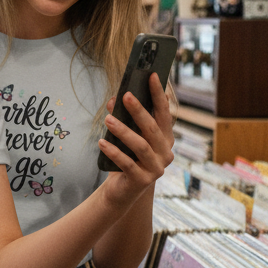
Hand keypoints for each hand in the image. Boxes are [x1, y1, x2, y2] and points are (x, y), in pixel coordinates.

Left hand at [99, 73, 173, 209]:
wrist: (122, 191)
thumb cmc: (126, 159)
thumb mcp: (126, 137)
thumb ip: (123, 119)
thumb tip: (113, 100)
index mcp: (165, 139)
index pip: (164, 113)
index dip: (158, 95)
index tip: (151, 76)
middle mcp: (165, 153)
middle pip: (152, 128)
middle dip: (139, 110)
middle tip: (125, 96)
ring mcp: (156, 168)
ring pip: (141, 145)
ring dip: (123, 131)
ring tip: (108, 119)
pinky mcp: (143, 180)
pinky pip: (127, 163)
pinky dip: (114, 152)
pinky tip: (102, 142)